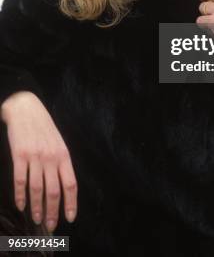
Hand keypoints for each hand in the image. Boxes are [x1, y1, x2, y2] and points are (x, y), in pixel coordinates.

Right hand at [1, 91, 77, 232]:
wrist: (26, 109)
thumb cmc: (43, 128)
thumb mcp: (58, 143)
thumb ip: (61, 163)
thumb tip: (63, 186)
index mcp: (63, 155)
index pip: (70, 183)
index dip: (71, 203)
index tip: (70, 217)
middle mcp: (51, 157)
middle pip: (54, 190)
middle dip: (53, 211)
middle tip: (50, 225)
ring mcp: (35, 157)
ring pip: (37, 189)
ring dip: (37, 207)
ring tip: (37, 219)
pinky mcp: (19, 155)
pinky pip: (20, 181)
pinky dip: (20, 196)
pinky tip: (21, 205)